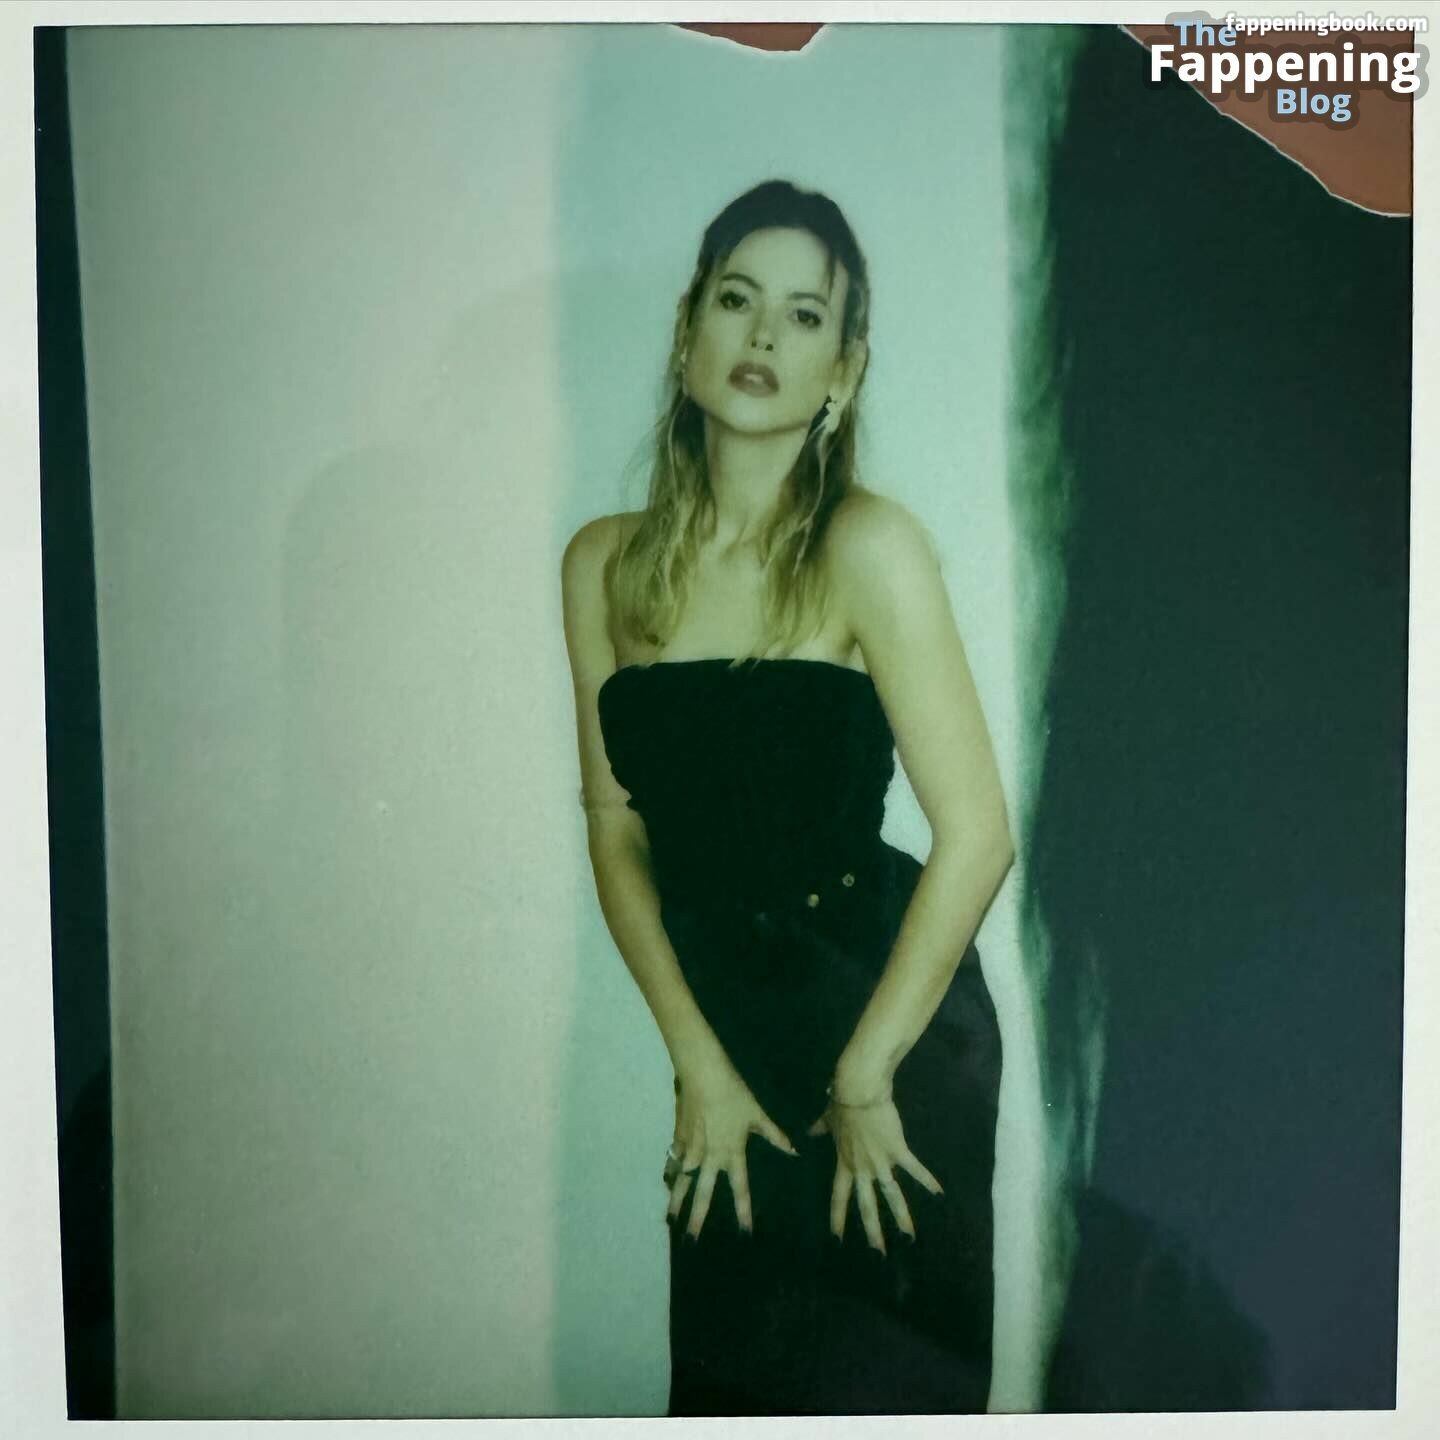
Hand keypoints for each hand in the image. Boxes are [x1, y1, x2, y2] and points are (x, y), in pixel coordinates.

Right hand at [667, 1059, 796, 1239]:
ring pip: (682, 1180)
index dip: (743, 1211)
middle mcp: (710, 1156)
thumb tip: (794, 1151)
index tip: (744, 1233)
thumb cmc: (733, 1092)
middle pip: (703, 1193)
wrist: (702, 1073)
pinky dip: (670, 1172)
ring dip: (676, 1200)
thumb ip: (774, 1135)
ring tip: (670, 1219)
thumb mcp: (757, 1113)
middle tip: (691, 1240)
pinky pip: (674, 1160)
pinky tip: (666, 1181)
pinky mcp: (679, 1136)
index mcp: (732, 1152)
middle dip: (697, 1218)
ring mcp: (691, 1148)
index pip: (739, 1189)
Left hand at [808, 1093, 941, 1254]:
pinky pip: (914, 1168)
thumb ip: (819, 1129)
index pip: (838, 1196)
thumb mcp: (828, 1118)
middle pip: (866, 1205)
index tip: (836, 1240)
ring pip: (891, 1195)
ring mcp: (880, 1161)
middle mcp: (861, 1168)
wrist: (858, 1090)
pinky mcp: (897, 1150)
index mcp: (844, 1162)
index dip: (837, 1218)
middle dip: (872, 1232)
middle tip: (877, 1256)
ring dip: (901, 1219)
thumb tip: (808, 1132)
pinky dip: (927, 1180)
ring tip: (909, 1239)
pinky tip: (939, 1195)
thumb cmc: (842, 1102)